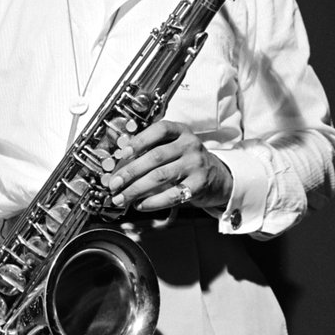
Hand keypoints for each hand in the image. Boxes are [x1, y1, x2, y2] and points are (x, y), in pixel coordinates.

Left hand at [107, 120, 232, 212]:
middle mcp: (189, 145)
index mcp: (181, 131)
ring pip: (160, 177)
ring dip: (136, 189)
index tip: (123, 152)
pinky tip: (140, 204)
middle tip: (114, 184)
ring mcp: (195, 165)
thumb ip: (153, 149)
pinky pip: (171, 195)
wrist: (219, 176)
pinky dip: (152, 201)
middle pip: (155, 157)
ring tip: (122, 198)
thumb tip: (121, 163)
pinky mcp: (198, 185)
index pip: (159, 130)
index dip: (140, 140)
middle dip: (130, 172)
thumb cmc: (188, 161)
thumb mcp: (176, 147)